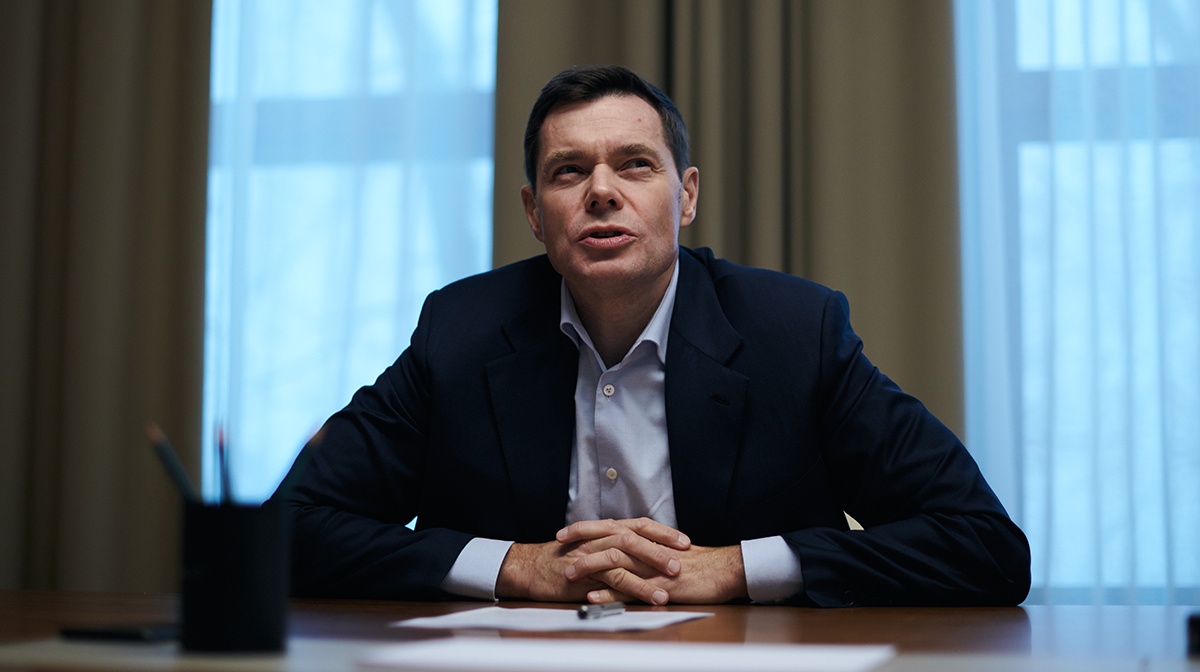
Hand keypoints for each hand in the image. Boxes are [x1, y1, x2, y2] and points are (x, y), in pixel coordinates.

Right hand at [495, 518, 689, 603]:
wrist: (530, 567)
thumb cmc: (563, 559)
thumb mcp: (592, 547)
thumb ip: (615, 548)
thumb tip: (644, 553)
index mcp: (605, 530)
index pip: (639, 525)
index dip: (663, 532)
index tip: (685, 542)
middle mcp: (600, 538)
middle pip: (636, 537)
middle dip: (662, 548)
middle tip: (684, 560)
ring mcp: (592, 555)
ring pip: (627, 557)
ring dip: (651, 571)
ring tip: (671, 584)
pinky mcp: (586, 574)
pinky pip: (614, 580)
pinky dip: (634, 588)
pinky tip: (649, 597)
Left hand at [558, 519, 749, 604]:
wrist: (724, 570)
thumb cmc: (698, 563)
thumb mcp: (667, 550)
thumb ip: (645, 548)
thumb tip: (625, 548)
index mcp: (647, 537)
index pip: (610, 527)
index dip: (586, 528)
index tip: (564, 531)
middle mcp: (647, 547)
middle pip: (607, 538)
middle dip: (580, 540)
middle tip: (558, 544)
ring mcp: (652, 566)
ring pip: (615, 561)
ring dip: (590, 566)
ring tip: (568, 573)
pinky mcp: (660, 585)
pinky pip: (630, 589)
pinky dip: (610, 593)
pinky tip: (594, 597)